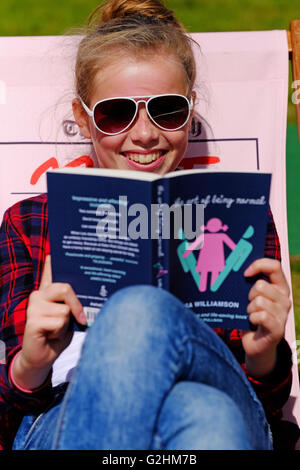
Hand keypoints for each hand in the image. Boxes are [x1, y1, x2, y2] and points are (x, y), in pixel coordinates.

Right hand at [12, 255, 85, 389]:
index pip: (50, 270)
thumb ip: (74, 304)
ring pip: (65, 310)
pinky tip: (50, 336)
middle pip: (65, 287)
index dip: (53, 259)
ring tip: (57, 330)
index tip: (56, 247)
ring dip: (67, 325)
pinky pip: (59, 322)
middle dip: (77, 305)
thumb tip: (92, 294)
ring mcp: (33, 307)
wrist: (41, 358)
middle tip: (80, 319)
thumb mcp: (69, 317)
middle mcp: (39, 295)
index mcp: (48, 292)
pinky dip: (60, 333)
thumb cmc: (57, 335)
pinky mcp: (32, 321)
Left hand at [242, 258, 290, 376]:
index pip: (275, 266)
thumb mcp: (252, 297)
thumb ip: (250, 284)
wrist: (255, 344)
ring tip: (251, 315)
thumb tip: (235, 268)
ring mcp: (283, 314)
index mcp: (280, 287)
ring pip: (259, 301)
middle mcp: (284, 299)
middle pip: (261, 285)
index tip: (245, 273)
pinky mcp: (278, 328)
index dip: (259, 265)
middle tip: (249, 304)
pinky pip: (261, 316)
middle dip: (249, 295)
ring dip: (249, 309)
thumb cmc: (251, 315)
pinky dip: (252, 318)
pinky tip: (252, 322)